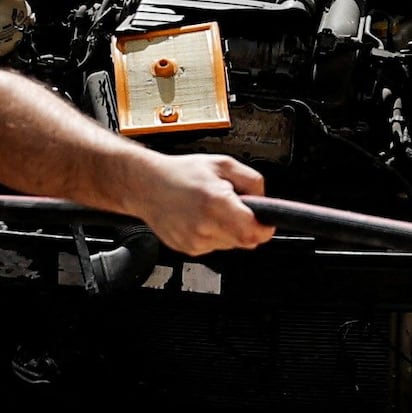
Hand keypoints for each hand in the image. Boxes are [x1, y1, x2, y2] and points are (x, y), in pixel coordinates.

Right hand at [128, 149, 275, 254]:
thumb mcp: (223, 164)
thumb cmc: (181, 173)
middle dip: (247, 226)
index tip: (265, 220)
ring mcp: (195, 241)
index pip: (254, 232)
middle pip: (245, 241)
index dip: (264, 227)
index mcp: (216, 203)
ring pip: (230, 245)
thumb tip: (264, 200)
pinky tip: (200, 218)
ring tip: (212, 210)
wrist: (146, 185)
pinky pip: (214, 246)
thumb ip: (252, 180)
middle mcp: (205, 226)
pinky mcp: (188, 248)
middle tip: (235, 208)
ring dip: (230, 230)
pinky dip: (213, 234)